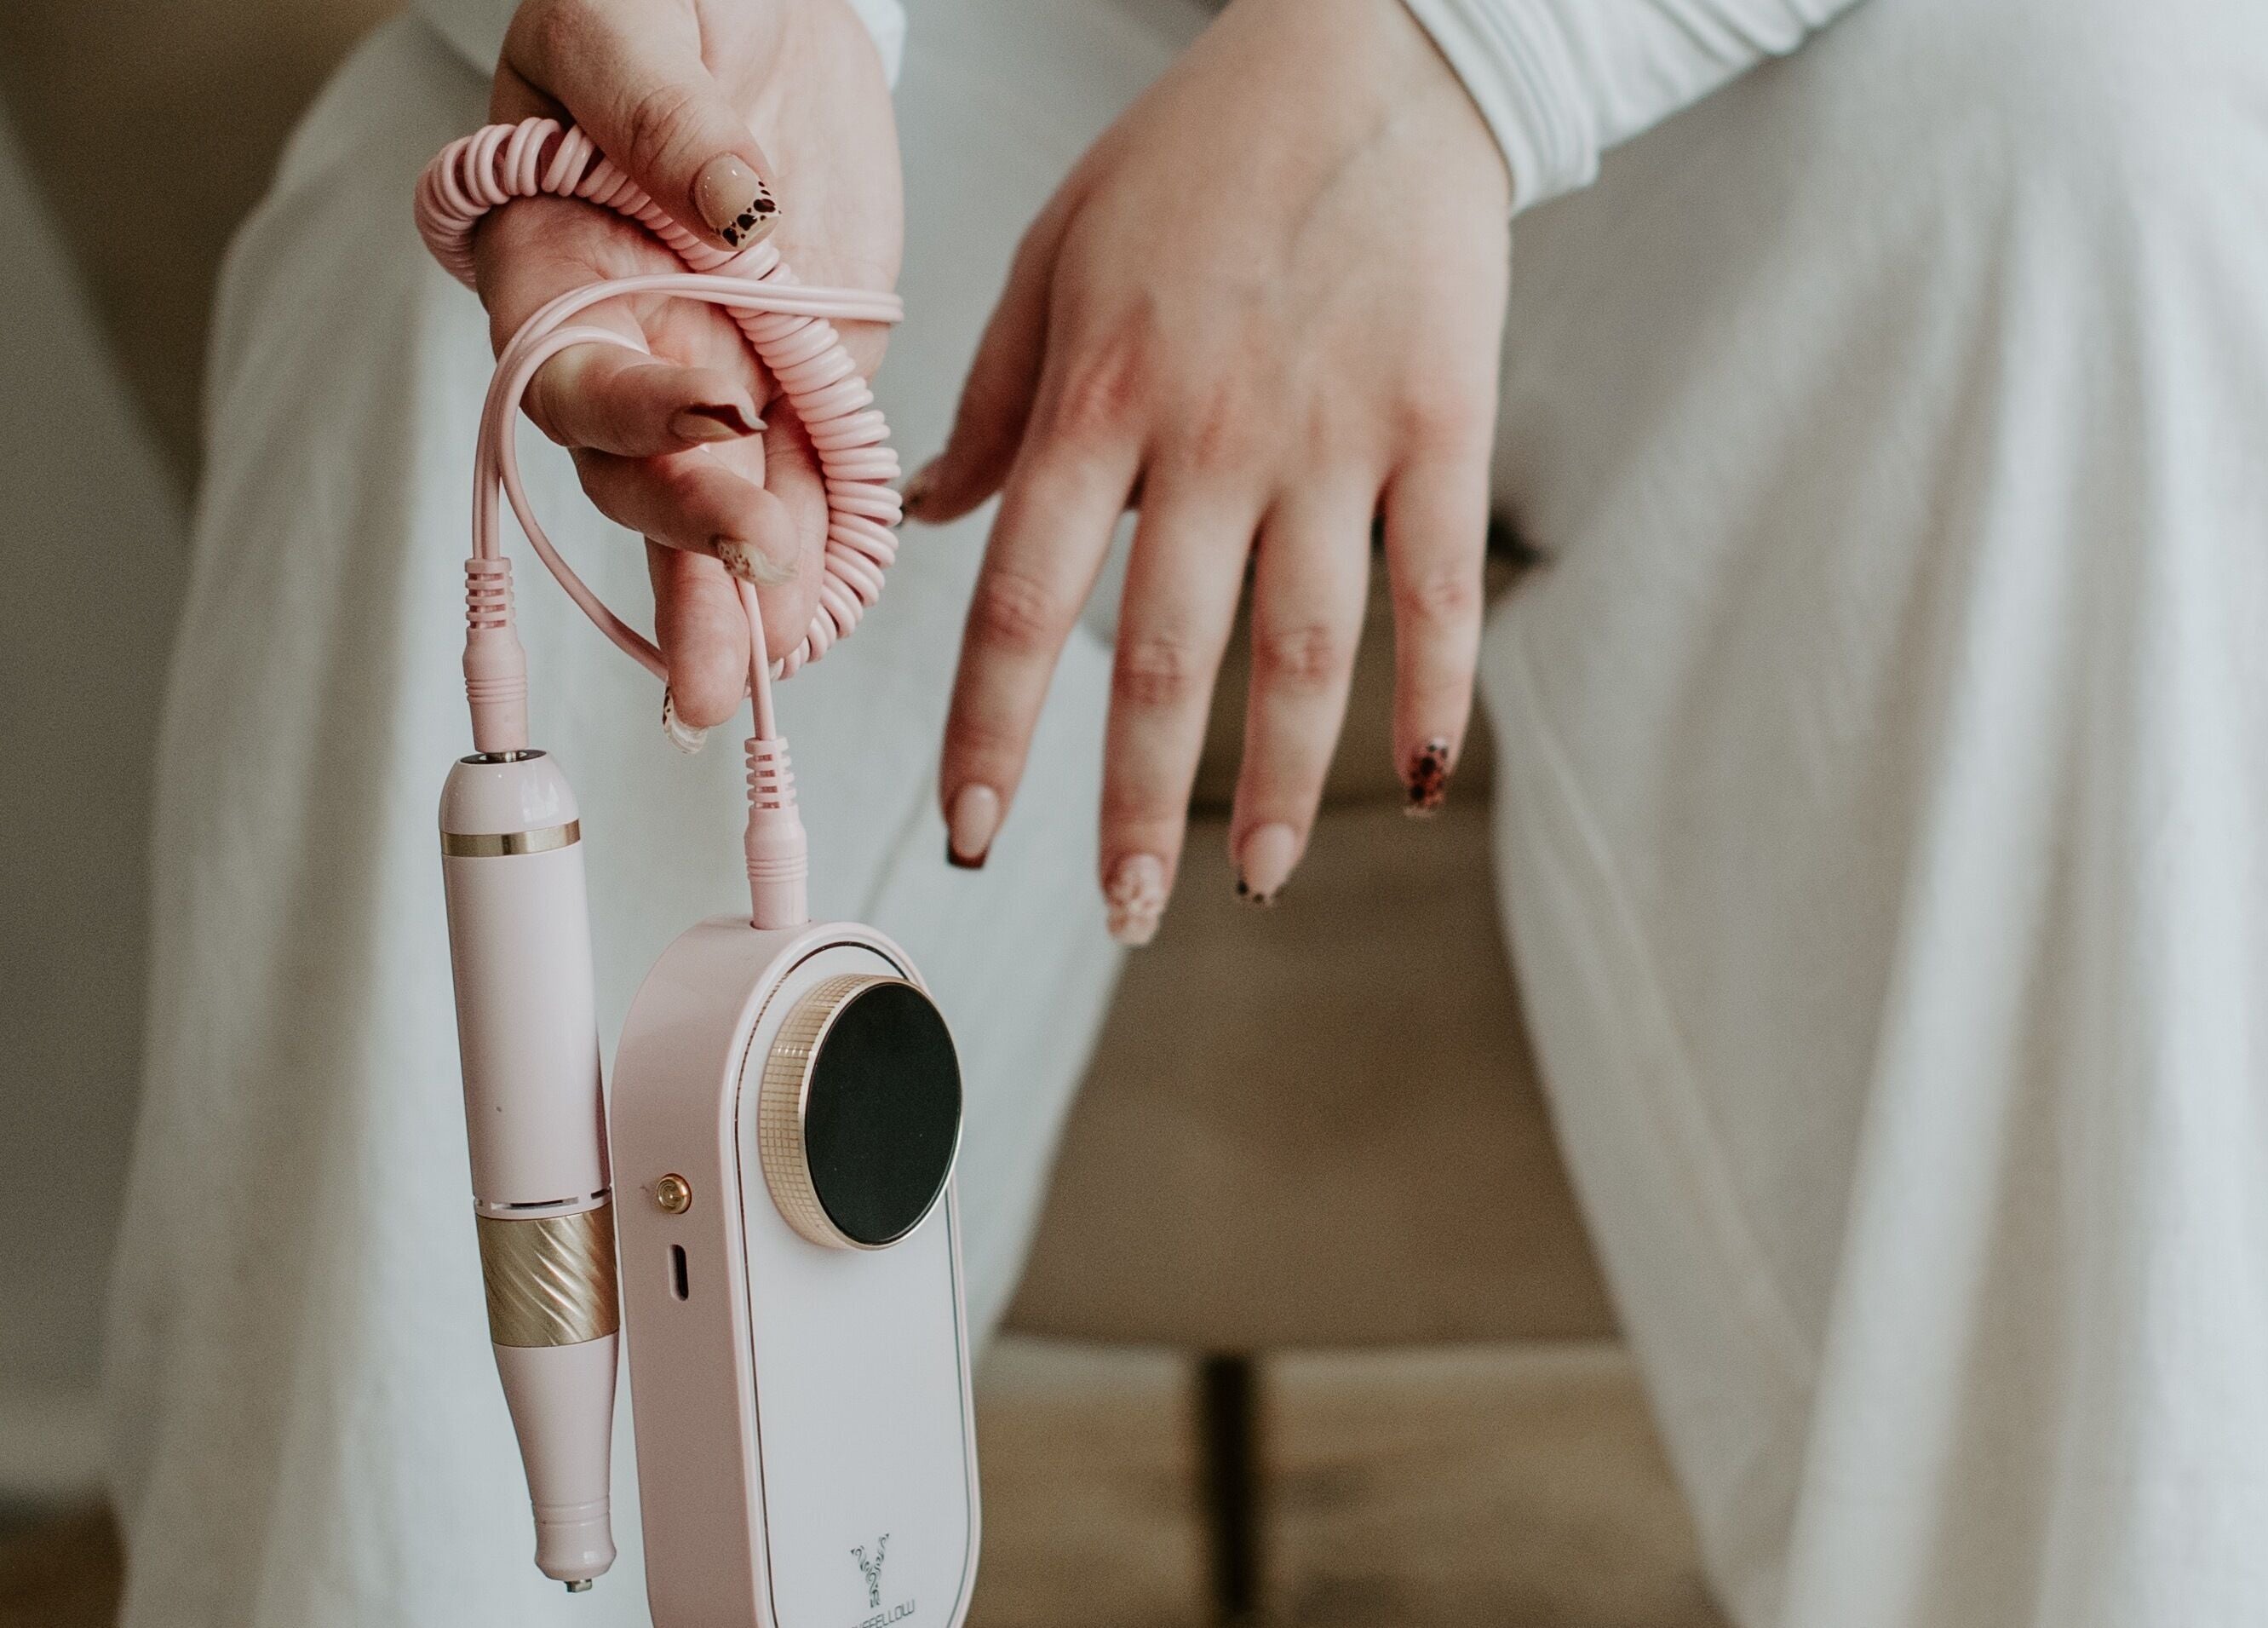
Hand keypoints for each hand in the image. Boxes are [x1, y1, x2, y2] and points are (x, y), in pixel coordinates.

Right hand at [472, 0, 902, 730]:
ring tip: (768, 677)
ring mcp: (716, 377)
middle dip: (686, 545)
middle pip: (634, 474)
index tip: (714, 412)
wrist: (760, 7)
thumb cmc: (656, 0)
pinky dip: (821, 555)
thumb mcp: (622, 16)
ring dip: (738, 598)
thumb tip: (735, 208)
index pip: (572, 368)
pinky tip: (821, 628)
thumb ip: (655, 109)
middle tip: (743, 600)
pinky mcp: (804, 384)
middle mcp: (627, 343)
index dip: (633, 410)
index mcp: (553, 264)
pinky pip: (809, 486)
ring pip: (713, 511)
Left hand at [916, 0, 1508, 939]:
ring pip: (1303, 650)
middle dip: (1132, 806)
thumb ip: (996, 401)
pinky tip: (1417, 785)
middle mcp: (1210, 436)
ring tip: (1255, 883)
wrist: (1373, 51)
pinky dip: (1437, 695)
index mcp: (1099, 400)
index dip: (990, 733)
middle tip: (1119, 915)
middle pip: (1161, 661)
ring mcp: (1336, 438)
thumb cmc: (1200, 155)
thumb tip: (930, 516)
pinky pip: (1440, 588)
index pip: (1020, 604)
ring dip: (1280, 785)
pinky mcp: (1444, 425)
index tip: (972, 832)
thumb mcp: (1057, 256)